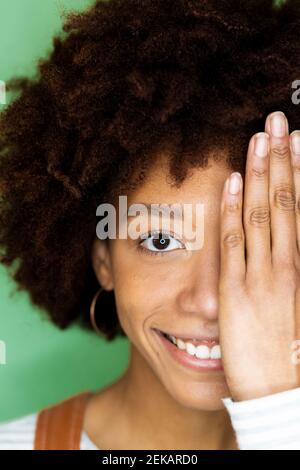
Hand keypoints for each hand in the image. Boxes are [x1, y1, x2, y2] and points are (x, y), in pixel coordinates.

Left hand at [219, 111, 299, 401]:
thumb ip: (294, 270)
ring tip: (259, 137)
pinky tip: (227, 181)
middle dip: (282, 158)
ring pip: (261, 213)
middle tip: (278, 120)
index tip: (299, 140)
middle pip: (285, 200)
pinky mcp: (235, 291)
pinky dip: (230, 210)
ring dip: (259, 172)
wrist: (284, 394)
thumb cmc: (297, 353)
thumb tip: (290, 238)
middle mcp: (290, 263)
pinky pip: (233, 242)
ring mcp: (263, 275)